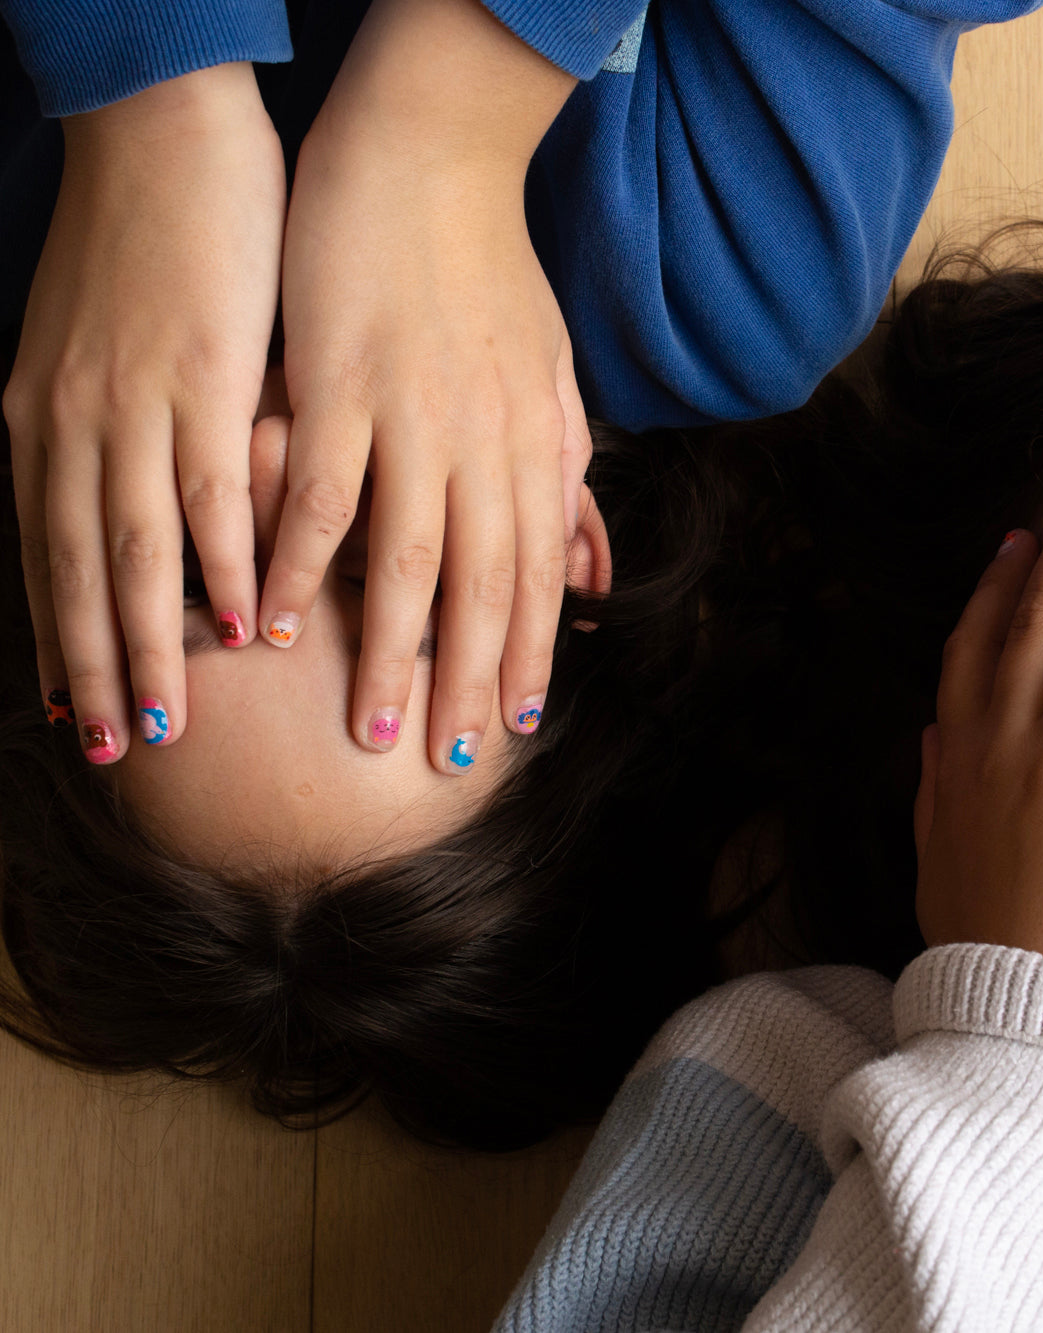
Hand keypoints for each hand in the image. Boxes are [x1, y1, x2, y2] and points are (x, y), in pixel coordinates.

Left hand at [3, 62, 284, 759]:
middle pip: (78, 572)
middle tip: (116, 748)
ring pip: (132, 547)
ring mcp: (132, 400)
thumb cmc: (141, 246)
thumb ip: (112, 437)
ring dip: (151, 642)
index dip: (57, 639)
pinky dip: (223, 562)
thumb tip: (145, 512)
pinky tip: (246, 623)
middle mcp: (73, 422)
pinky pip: (205, 487)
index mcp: (43, 420)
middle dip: (93, 669)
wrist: (159, 138)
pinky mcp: (199, 374)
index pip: (44, 554)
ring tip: (174, 717)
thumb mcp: (97, 352)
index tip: (76, 710)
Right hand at [264, 0, 583, 769]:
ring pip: (407, 559)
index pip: (537, 571)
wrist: (432, 159)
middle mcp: (484, 442)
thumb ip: (567, 469)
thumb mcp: (555, 374)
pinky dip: (297, 562)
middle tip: (450, 760)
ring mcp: (411, 415)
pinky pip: (318, 492)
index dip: (527, 652)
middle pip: (482, 586)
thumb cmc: (492, 274)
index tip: (513, 721)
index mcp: (537, 442)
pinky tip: (276, 624)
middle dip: (470, 680)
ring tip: (378, 728)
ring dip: (392, 651)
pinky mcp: (338, 383)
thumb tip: (588, 561)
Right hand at [914, 457, 1042, 1003]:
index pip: (975, 644)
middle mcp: (1001, 741)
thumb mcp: (938, 855)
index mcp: (959, 754)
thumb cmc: (980, 939)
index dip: (1000, 582)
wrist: (1013, 1011)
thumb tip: (933, 737)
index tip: (1021, 534)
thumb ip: (937, 789)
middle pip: (1036, 614)